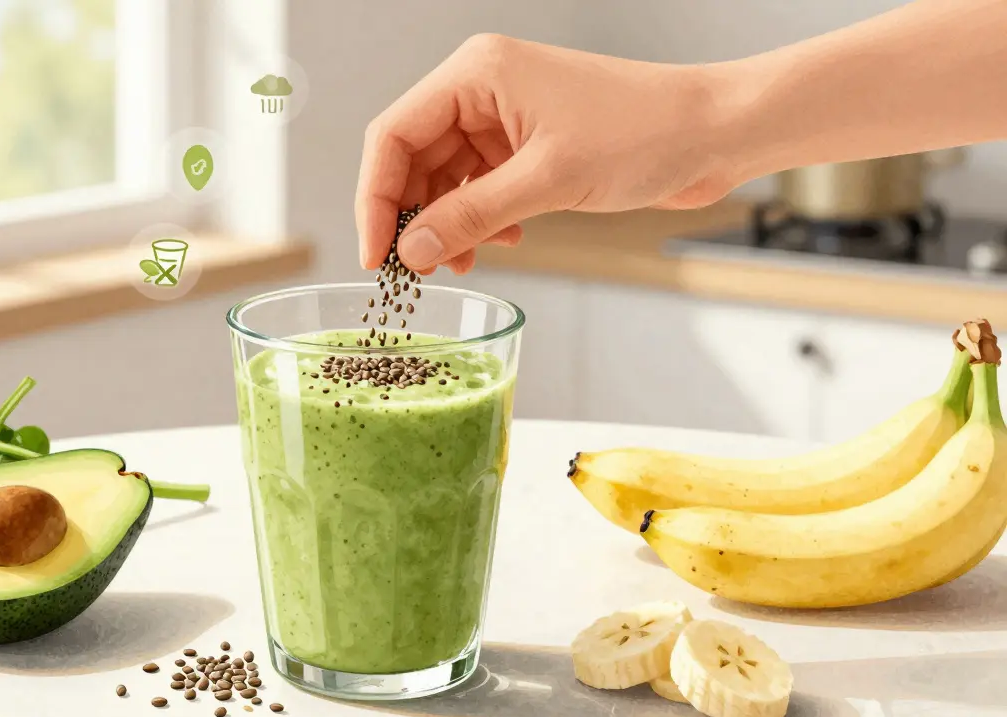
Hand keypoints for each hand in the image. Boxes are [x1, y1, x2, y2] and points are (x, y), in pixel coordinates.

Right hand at [354, 34, 739, 274]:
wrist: (714, 133)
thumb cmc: (645, 132)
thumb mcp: (546, 180)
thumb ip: (470, 217)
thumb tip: (410, 251)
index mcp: (475, 73)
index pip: (392, 135)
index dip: (374, 198)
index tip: (375, 255)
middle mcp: (482, 89)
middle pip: (413, 159)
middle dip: (412, 218)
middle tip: (415, 271)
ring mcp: (505, 117)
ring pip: (444, 179)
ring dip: (448, 225)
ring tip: (464, 263)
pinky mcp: (528, 145)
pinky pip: (479, 187)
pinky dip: (480, 220)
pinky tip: (504, 243)